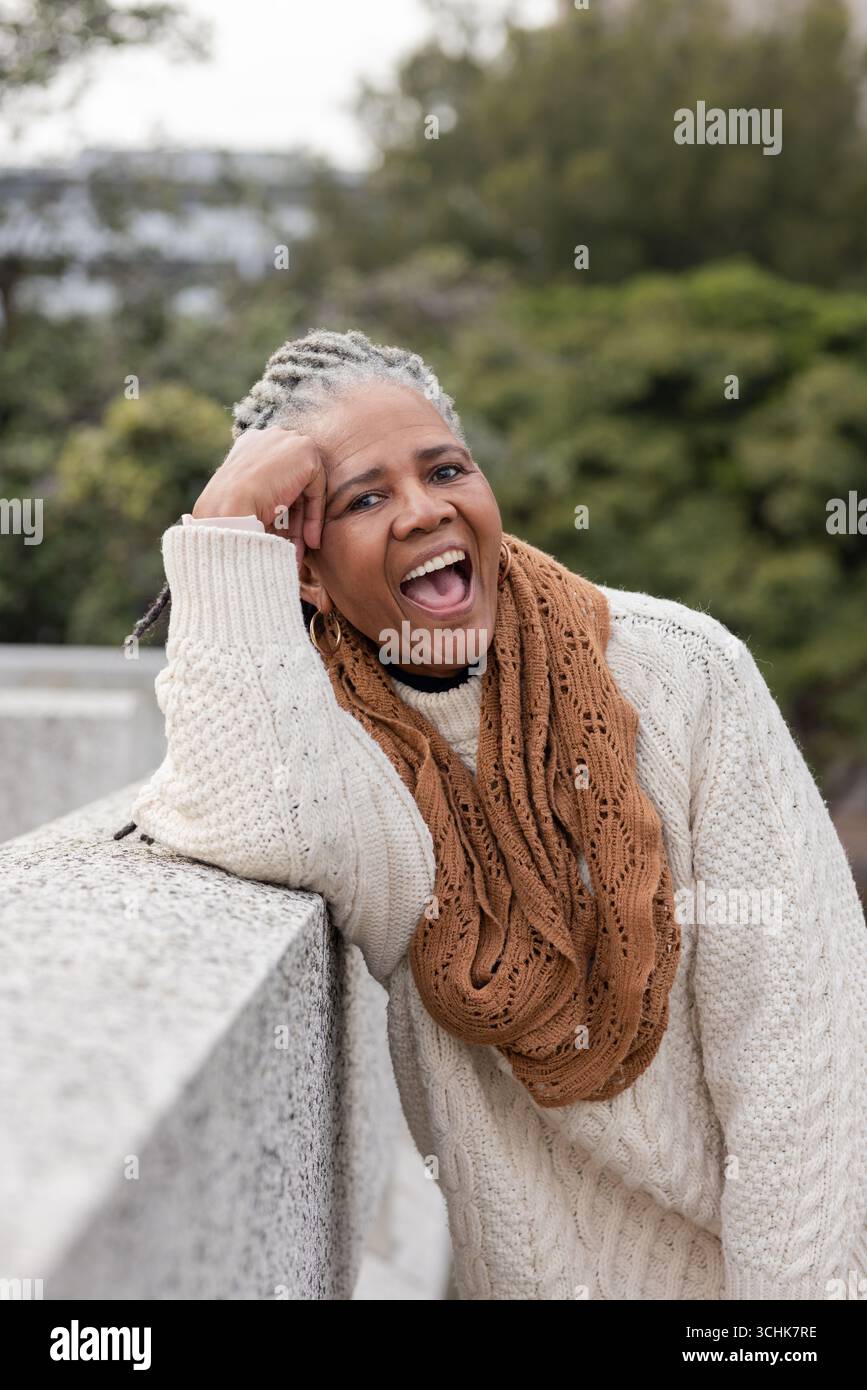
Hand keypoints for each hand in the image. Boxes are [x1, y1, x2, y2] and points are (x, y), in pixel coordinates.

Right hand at [192, 426, 326, 570]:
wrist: (229, 510)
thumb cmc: (225, 514)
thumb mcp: (238, 502)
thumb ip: (259, 499)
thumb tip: (273, 519)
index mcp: (248, 446)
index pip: (271, 477)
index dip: (278, 508)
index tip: (277, 534)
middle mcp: (268, 438)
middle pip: (290, 482)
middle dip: (293, 518)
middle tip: (293, 546)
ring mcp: (287, 442)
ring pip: (304, 488)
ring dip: (303, 522)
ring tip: (299, 550)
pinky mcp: (305, 452)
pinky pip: (316, 489)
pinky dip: (314, 516)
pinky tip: (308, 541)